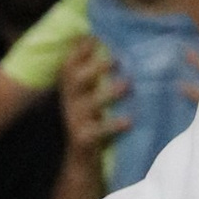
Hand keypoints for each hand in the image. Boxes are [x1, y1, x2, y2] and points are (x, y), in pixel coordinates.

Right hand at [58, 33, 128, 165]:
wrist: (81, 161)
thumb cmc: (93, 121)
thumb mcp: (92, 95)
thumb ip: (97, 74)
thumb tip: (107, 43)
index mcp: (72, 87)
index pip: (70, 63)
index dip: (80, 49)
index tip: (97, 36)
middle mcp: (70, 101)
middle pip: (75, 79)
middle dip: (95, 67)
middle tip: (117, 59)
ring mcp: (75, 120)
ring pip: (88, 103)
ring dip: (107, 93)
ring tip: (127, 85)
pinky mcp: (83, 139)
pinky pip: (97, 130)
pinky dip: (113, 125)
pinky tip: (129, 120)